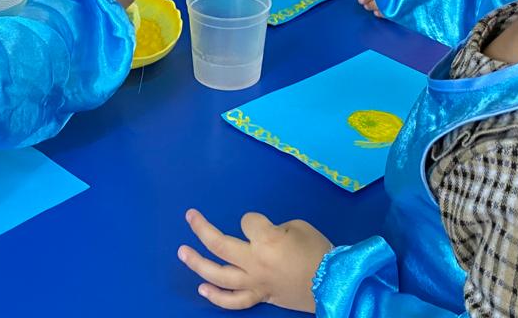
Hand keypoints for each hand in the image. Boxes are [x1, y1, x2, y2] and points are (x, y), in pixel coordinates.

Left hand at [178, 209, 331, 312]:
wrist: (335, 283)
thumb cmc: (319, 251)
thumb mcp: (298, 227)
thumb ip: (274, 229)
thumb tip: (263, 237)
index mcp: (265, 240)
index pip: (247, 221)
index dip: (253, 219)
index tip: (262, 222)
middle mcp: (254, 262)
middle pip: (219, 244)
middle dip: (201, 228)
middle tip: (190, 217)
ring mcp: (254, 282)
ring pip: (218, 275)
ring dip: (197, 263)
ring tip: (183, 252)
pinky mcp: (260, 296)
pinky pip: (234, 300)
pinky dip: (217, 296)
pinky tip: (202, 288)